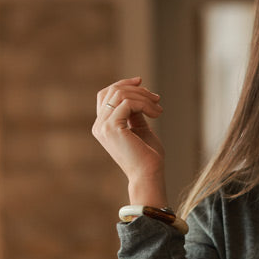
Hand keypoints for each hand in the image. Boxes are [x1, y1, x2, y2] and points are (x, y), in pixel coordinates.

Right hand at [92, 77, 166, 203]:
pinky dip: (144, 104)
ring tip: (159, 108)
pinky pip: (127, 102)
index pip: (106, 95)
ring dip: (144, 97)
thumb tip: (137, 93)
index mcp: (103, 126)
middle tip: (156, 98)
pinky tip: (156, 114)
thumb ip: (135, 112)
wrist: (149, 175)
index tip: (141, 82)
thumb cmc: (148, 157)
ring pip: (121, 94)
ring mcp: (103, 126)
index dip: (122, 84)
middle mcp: (99, 125)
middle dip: (137, 90)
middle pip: (113, 91)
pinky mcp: (112, 127)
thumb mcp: (140, 128)